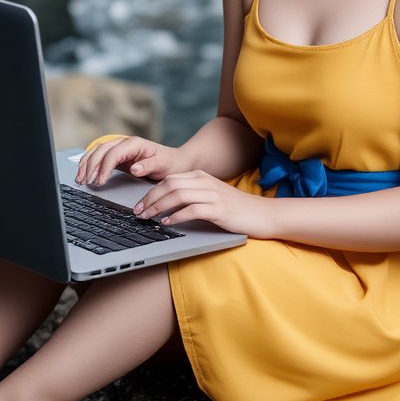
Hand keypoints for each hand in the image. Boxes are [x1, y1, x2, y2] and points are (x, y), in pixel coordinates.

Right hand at [76, 135, 185, 187]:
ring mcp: (120, 148)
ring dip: (86, 164)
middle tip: (86, 182)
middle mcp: (125, 143)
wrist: (176, 162)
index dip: (104, 167)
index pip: (113, 153)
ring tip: (80, 179)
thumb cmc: (170, 163)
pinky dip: (89, 164)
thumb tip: (134, 168)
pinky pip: (99, 157)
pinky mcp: (117, 156)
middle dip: (91, 166)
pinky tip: (84, 173)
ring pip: (97, 151)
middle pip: (101, 150)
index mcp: (134, 144)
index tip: (100, 181)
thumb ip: (149, 166)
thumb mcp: (163, 165)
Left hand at [133, 170, 273, 238]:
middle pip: (169, 185)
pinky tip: (168, 223)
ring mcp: (212, 194)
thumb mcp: (210, 197)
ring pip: (177, 195)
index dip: (150, 192)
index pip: (169, 179)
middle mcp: (204, 182)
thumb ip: (191, 197)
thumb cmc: (235, 209)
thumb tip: (165, 206)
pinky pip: (192, 209)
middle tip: (138, 212)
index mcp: (201, 177)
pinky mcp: (218, 209)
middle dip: (149, 198)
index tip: (139, 205)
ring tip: (148, 218)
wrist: (262, 214)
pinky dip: (176, 216)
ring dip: (158, 207)